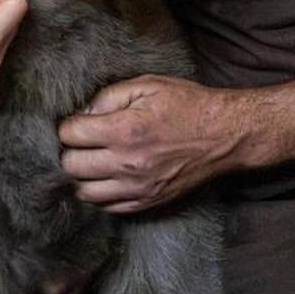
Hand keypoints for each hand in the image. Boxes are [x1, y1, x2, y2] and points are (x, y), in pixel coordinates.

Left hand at [58, 76, 248, 213]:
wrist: (226, 135)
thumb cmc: (188, 106)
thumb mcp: (148, 85)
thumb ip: (109, 96)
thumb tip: (83, 113)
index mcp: (125, 130)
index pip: (70, 135)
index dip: (68, 125)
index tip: (77, 122)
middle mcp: (128, 164)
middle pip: (71, 166)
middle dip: (70, 151)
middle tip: (81, 142)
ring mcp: (138, 188)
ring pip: (85, 193)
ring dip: (82, 177)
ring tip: (92, 161)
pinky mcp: (149, 202)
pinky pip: (109, 208)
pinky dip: (101, 194)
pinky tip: (108, 177)